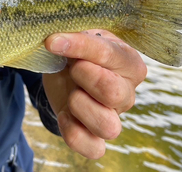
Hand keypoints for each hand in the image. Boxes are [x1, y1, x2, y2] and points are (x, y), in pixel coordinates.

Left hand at [42, 30, 146, 158]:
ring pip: (109, 127)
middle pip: (113, 93)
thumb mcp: (76, 35)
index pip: (108, 54)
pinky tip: (64, 114)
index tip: (52, 41)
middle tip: (71, 68)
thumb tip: (57, 39)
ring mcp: (114, 117)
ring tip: (71, 93)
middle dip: (83, 77)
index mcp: (129, 62)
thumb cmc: (76, 51)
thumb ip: (74, 33)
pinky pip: (94, 149)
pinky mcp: (96, 137)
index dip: (78, 46)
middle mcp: (127, 92)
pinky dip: (74, 133)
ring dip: (80, 106)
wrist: (63, 72)